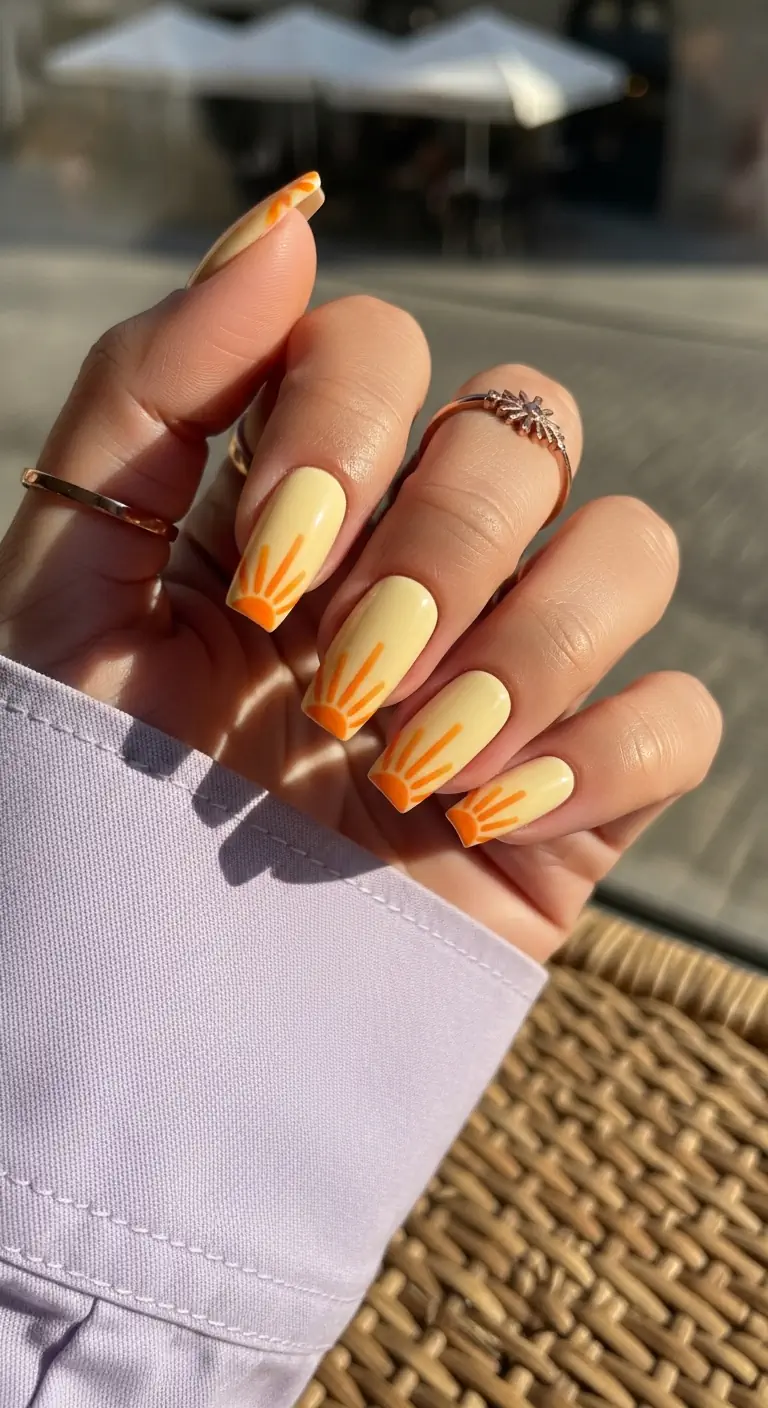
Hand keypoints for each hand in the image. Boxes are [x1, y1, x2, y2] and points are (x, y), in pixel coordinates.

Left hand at [0, 179, 721, 964]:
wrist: (138, 1005)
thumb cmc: (85, 791)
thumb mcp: (67, 576)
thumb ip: (150, 385)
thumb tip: (291, 220)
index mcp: (300, 495)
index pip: (386, 346)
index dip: (346, 431)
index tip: (269, 576)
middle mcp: (417, 559)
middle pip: (526, 430)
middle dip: (438, 552)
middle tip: (337, 684)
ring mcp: (509, 672)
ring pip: (630, 548)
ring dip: (525, 649)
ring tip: (405, 763)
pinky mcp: (579, 792)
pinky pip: (680, 716)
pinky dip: (600, 756)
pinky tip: (478, 820)